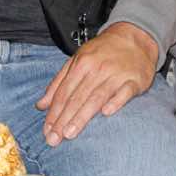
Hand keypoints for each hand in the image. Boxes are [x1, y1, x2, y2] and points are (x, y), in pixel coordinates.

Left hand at [36, 21, 160, 145]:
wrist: (135, 36)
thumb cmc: (104, 51)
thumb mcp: (78, 60)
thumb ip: (58, 83)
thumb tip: (41, 105)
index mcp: (81, 64)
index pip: (64, 93)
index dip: (54, 113)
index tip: (47, 131)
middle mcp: (97, 69)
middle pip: (77, 98)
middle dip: (63, 120)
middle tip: (54, 139)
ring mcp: (116, 75)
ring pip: (96, 98)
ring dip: (82, 116)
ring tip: (70, 134)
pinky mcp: (134, 80)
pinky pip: (124, 93)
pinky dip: (115, 102)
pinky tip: (106, 113)